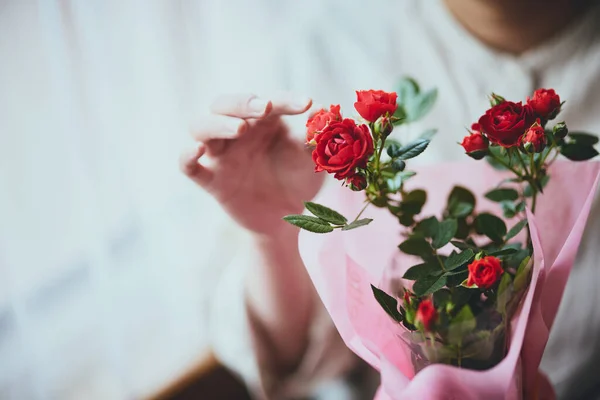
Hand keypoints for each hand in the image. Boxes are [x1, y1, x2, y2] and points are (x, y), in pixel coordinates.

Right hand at [180, 93, 323, 234]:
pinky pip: (189, 167)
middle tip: (265, 107)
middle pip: (224, 104)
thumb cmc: (298, 181)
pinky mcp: (212, 181)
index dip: (286, 100)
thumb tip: (325, 113)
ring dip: (217, 124)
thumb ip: (315, 139)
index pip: (269, 102)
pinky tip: (197, 151)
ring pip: (201, 128)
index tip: (306, 104)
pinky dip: (187, 157)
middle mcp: (238, 133)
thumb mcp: (312, 160)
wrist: (288, 220)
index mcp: (264, 121)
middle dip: (243, 102)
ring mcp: (222, 156)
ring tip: (240, 128)